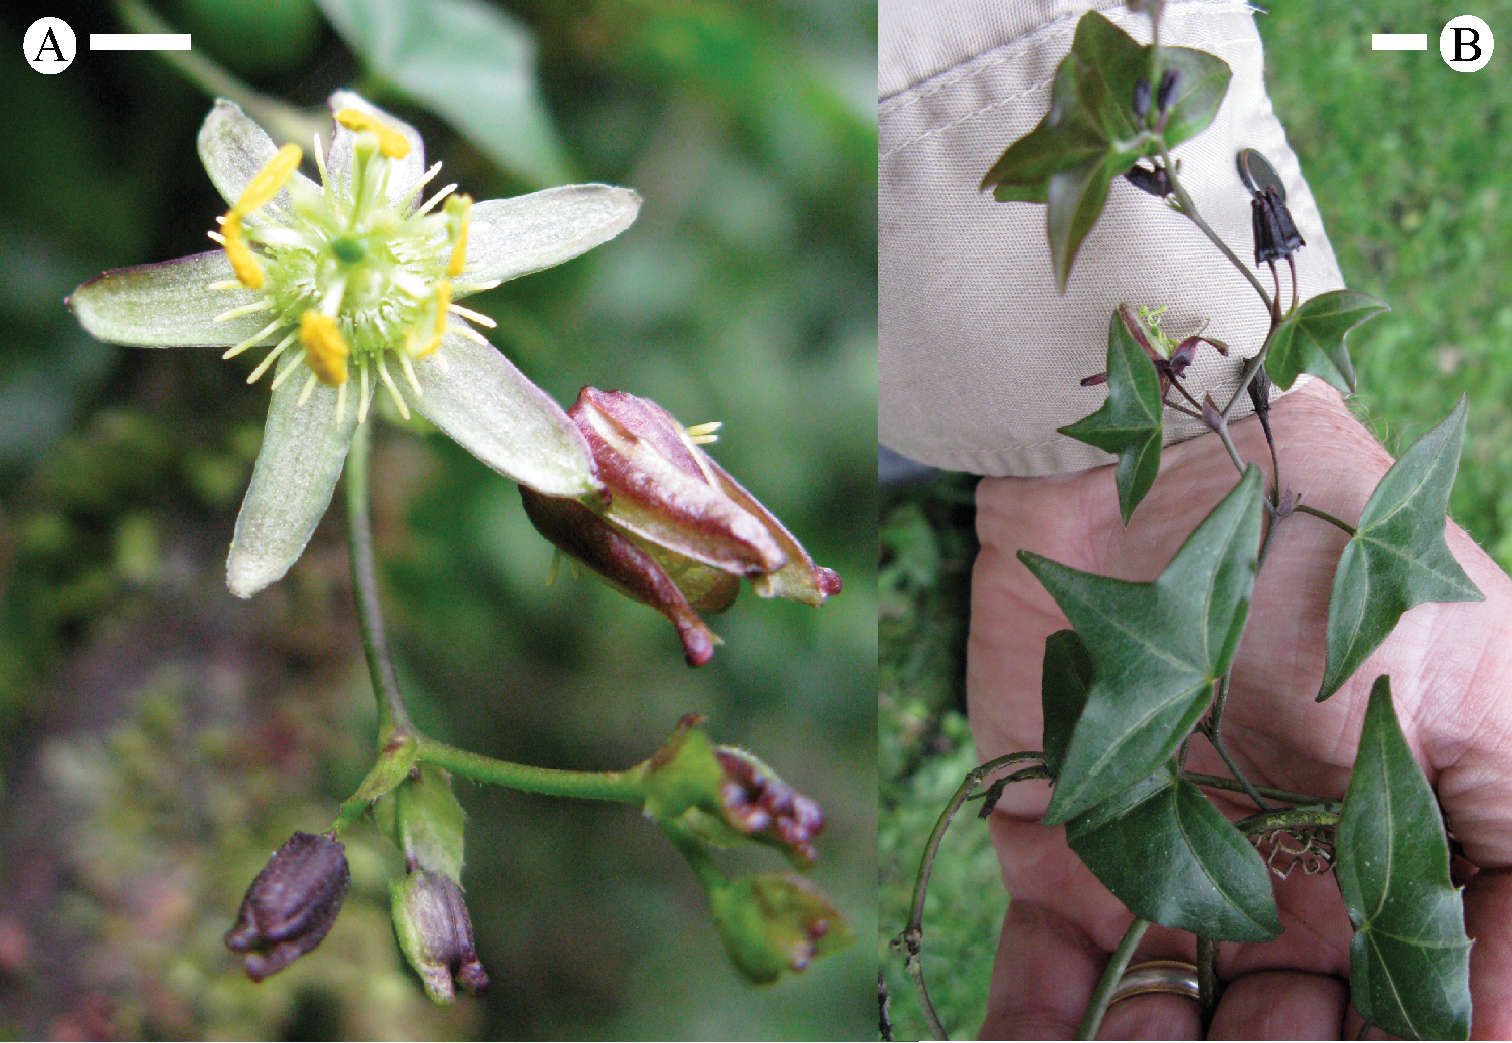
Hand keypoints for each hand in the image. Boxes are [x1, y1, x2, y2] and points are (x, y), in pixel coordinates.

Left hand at [968, 380, 1511, 1037]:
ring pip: (1171, 1025)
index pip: (1405, 1011)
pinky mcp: (1060, 851)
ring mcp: (1169, 877)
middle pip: (1286, 1034)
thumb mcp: (1491, 713)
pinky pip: (1050, 978)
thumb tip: (1496, 1027)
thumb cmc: (1353, 579)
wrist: (1170, 470)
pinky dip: (1043, 1036)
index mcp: (1397, 874)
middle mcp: (1286, 894)